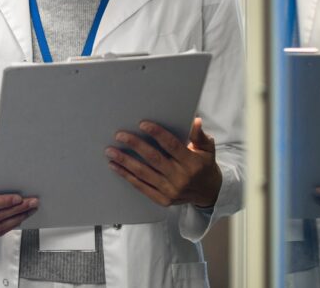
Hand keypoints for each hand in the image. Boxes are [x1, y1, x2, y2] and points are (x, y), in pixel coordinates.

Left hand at [105, 117, 222, 208]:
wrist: (208, 193)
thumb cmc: (205, 166)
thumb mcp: (207, 149)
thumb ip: (199, 135)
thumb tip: (195, 120)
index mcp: (192, 163)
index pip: (172, 145)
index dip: (157, 133)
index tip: (142, 124)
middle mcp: (181, 178)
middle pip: (154, 158)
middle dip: (135, 145)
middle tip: (119, 135)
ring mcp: (170, 191)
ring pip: (143, 173)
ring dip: (125, 161)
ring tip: (110, 151)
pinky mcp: (162, 200)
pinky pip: (141, 186)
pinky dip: (127, 176)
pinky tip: (115, 167)